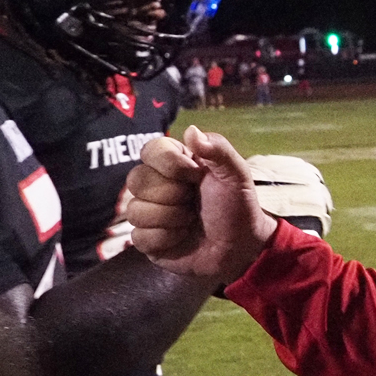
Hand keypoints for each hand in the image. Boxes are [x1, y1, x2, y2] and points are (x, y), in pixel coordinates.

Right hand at [123, 126, 276, 285]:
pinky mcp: (146, 239)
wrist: (240, 245)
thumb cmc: (237, 206)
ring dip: (171, 218)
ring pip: (135, 210)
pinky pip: (139, 237)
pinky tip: (182, 237)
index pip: (150, 150)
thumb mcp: (236, 174)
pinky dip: (166, 238)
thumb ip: (218, 149)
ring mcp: (148, 212)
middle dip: (172, 195)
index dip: (171, 165)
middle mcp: (155, 184)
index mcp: (174, 162)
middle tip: (192, 201)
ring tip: (190, 220)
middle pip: (136, 179)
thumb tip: (191, 130)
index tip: (196, 176)